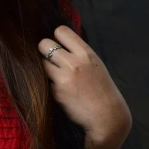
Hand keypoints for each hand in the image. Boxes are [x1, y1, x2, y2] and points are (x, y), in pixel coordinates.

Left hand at [38, 25, 131, 143]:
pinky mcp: (56, 92)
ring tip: (58, 76)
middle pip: (43, 43)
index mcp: (86, 53)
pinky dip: (50, 84)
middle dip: (44, 50)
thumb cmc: (102, 90)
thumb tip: (58, 42)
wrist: (107, 117)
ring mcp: (63, 77)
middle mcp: (74, 62)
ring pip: (41, 62)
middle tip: (52, 60)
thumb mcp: (95, 64)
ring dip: (46, 68)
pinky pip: (45, 81)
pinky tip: (62, 91)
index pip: (60, 31)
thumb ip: (78, 53)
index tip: (59, 46)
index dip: (56, 38)